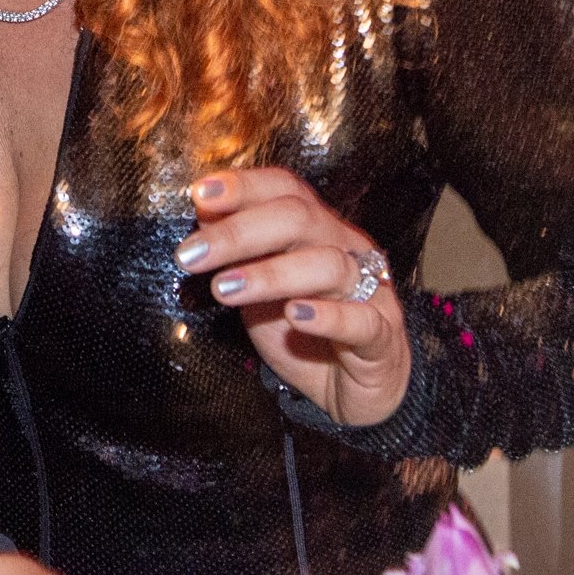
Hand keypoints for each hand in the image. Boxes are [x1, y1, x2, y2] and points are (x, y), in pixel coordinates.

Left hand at [178, 168, 410, 426]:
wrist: (352, 388)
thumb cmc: (304, 332)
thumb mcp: (260, 289)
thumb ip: (239, 252)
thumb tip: (202, 210)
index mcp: (319, 230)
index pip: (286, 189)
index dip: (244, 186)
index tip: (200, 194)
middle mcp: (347, 250)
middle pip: (300, 219)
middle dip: (239, 233)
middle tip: (191, 255)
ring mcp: (370, 290)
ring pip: (329, 265)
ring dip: (271, 274)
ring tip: (224, 290)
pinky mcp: (382, 337)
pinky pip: (362, 320)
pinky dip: (328, 315)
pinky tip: (295, 316)